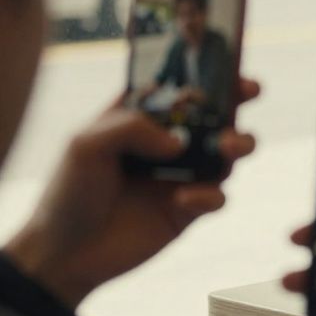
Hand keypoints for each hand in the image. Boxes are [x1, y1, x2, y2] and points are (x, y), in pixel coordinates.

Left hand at [4, 79, 259, 308]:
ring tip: (228, 147)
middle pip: (216, 111)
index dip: (206, 68)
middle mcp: (168, 140)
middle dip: (240, 97)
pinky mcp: (190, 209)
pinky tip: (182, 200)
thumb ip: (132, 127)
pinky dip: (208, 195)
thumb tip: (180, 141)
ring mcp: (183, 174)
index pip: (179, 83)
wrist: (64, 255)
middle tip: (251, 91)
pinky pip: (217, 196)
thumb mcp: (85, 144)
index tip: (226, 60)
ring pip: (229, 151)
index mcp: (141, 115)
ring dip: (239, 142)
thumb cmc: (68, 192)